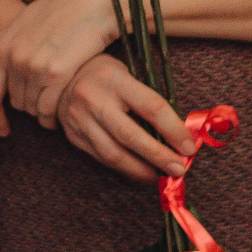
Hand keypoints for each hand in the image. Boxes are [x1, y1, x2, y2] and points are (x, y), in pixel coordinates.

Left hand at [0, 0, 126, 136]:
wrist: (90, 1)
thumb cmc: (57, 11)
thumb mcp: (19, 23)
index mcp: (2, 48)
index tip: (2, 129)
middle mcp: (13, 59)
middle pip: (16, 105)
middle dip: (30, 105)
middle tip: (47, 95)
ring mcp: (34, 67)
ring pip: (34, 109)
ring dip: (44, 110)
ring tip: (58, 95)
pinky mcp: (57, 73)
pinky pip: (49, 109)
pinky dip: (55, 115)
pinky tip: (63, 107)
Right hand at [50, 54, 196, 183]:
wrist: (62, 78)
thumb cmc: (105, 75)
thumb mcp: (127, 75)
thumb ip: (149, 102)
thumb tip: (179, 135)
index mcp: (114, 79)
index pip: (150, 107)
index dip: (173, 129)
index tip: (189, 147)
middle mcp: (94, 99)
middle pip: (131, 135)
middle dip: (159, 156)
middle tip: (179, 168)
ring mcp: (80, 120)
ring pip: (114, 153)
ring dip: (141, 169)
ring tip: (160, 176)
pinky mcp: (74, 137)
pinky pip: (102, 159)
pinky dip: (125, 168)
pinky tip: (140, 171)